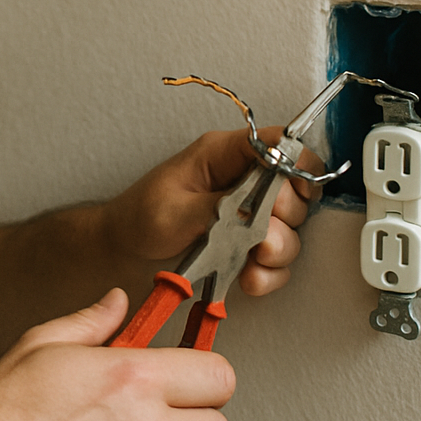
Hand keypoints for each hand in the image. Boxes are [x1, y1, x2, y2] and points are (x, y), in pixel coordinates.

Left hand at [104, 127, 323, 295]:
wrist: (124, 249)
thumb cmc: (141, 218)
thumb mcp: (175, 210)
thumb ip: (219, 207)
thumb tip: (256, 209)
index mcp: (223, 155)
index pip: (278, 142)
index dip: (297, 165)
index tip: (295, 196)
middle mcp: (242, 179)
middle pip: (293, 189)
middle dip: (284, 218)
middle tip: (261, 237)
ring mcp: (247, 212)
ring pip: (290, 228)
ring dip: (278, 250)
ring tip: (254, 261)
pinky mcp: (247, 241)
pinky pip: (276, 258)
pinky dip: (269, 272)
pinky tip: (249, 278)